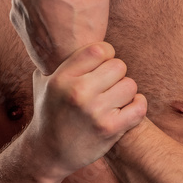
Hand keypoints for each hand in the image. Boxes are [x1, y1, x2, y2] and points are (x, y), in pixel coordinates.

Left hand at [10, 0, 109, 74]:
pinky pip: (32, 3)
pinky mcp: (15, 16)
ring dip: (50, 0)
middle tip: (69, 13)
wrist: (66, 62)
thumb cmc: (85, 29)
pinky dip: (40, 11)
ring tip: (60, 21)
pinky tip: (49, 26)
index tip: (76, 1)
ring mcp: (17, 3)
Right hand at [26, 42, 147, 178]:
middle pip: (118, 65)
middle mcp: (78, 92)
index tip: (101, 65)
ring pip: (130, 85)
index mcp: (62, 77)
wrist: (48, 152)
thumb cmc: (49, 111)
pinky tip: (127, 109)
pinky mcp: (109, 129)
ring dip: (126, 92)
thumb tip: (70, 30)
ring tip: (114, 99)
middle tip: (107, 85)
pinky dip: (137, 106)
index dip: (106, 55)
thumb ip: (57, 57)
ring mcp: (95, 112)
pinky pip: (139, 107)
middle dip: (116, 74)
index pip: (99, 49)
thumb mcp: (44, 80)